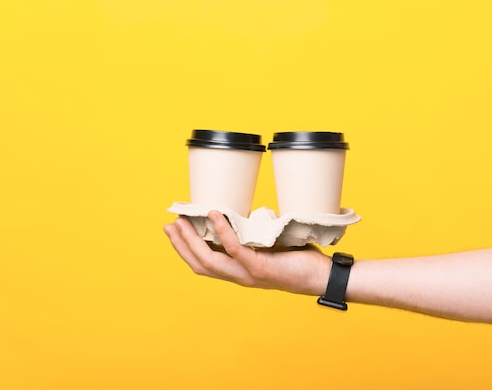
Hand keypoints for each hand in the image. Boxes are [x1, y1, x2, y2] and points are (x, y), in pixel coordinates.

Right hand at [163, 211, 331, 295]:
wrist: (321, 276)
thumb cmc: (299, 260)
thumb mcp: (269, 247)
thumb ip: (255, 236)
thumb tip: (248, 214)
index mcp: (239, 272)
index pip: (204, 265)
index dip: (186, 250)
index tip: (175, 231)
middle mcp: (239, 276)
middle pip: (200, 264)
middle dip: (181, 244)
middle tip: (169, 224)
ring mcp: (248, 274)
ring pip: (210, 259)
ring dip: (192, 240)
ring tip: (182, 221)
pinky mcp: (260, 268)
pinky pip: (234, 248)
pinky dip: (222, 231)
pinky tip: (215, 214)